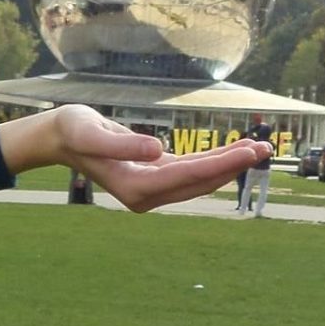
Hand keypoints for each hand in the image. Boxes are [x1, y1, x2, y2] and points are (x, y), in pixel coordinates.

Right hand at [0, 105, 269, 212]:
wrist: (58, 137)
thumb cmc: (72, 129)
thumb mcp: (90, 132)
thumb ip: (121, 144)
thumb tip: (157, 150)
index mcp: (135, 188)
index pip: (189, 176)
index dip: (222, 164)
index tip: (248, 151)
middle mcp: (146, 195)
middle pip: (200, 182)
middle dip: (234, 166)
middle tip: (266, 148)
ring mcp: (150, 189)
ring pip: (199, 180)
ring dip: (228, 165)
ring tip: (258, 149)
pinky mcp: (152, 177)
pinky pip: (190, 173)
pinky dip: (212, 162)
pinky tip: (232, 153)